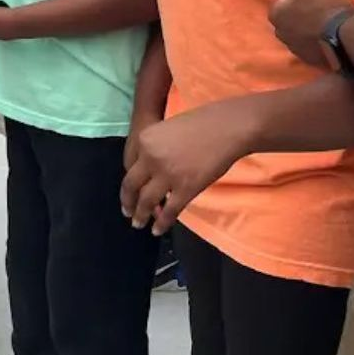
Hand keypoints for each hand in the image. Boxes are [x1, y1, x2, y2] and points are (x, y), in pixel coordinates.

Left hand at [120, 108, 248, 235]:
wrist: (226, 127)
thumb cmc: (199, 124)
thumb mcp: (165, 131)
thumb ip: (154, 149)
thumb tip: (151, 173)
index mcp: (143, 140)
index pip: (128, 167)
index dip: (128, 182)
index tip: (128, 192)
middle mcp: (150, 158)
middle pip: (131, 185)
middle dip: (128, 202)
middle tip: (127, 212)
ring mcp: (167, 174)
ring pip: (147, 201)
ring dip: (140, 215)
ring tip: (137, 224)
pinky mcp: (186, 188)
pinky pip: (169, 210)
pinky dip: (162, 223)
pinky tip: (157, 230)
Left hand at [269, 0, 353, 66]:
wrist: (345, 35)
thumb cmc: (324, 6)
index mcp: (275, 14)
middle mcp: (279, 33)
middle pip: (290, 16)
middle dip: (301, 11)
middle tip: (320, 7)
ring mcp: (293, 47)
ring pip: (299, 30)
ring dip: (308, 26)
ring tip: (325, 21)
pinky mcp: (308, 58)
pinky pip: (309, 44)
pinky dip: (315, 39)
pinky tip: (327, 34)